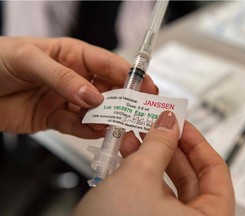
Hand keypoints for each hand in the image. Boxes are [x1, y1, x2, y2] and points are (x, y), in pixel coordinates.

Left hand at [0, 37, 156, 136]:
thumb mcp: (30, 59)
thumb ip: (63, 78)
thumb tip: (92, 96)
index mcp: (72, 55)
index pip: (108, 64)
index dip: (129, 75)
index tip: (145, 87)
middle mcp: (74, 78)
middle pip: (107, 90)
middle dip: (123, 101)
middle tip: (135, 112)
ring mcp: (66, 99)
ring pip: (95, 111)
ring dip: (107, 119)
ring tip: (117, 126)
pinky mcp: (56, 118)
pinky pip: (77, 126)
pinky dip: (88, 130)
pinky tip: (95, 132)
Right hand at [74, 111, 234, 215]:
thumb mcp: (139, 177)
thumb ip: (158, 144)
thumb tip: (169, 122)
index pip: (215, 171)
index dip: (196, 142)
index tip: (181, 123)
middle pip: (191, 177)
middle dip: (170, 147)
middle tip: (158, 126)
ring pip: (169, 185)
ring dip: (152, 157)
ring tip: (136, 137)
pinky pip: (154, 195)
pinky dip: (143, 173)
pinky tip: (128, 156)